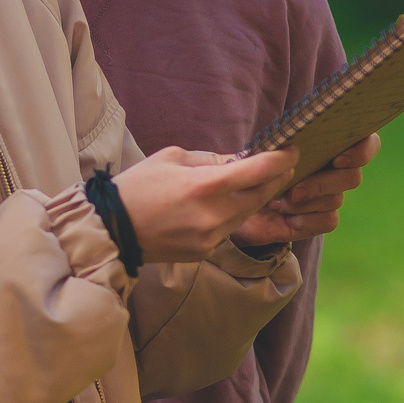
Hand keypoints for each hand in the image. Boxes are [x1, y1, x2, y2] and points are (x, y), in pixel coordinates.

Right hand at [110, 146, 299, 266]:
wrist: (112, 229)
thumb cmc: (137, 187)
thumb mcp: (172, 158)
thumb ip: (210, 159)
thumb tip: (239, 160)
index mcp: (204, 186)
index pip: (259, 171)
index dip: (281, 159)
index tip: (292, 151)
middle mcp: (213, 215)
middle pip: (262, 195)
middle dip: (275, 179)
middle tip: (282, 165)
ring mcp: (211, 237)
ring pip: (248, 213)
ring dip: (254, 197)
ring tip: (251, 183)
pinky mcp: (206, 251)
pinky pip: (229, 229)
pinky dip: (232, 215)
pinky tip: (222, 206)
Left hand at [236, 132, 380, 246]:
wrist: (236, 204)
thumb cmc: (250, 172)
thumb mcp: (257, 155)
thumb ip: (276, 147)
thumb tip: (290, 148)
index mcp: (326, 146)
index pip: (366, 143)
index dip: (362, 151)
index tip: (338, 159)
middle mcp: (334, 171)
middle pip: (353, 177)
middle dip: (323, 183)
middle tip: (295, 190)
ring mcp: (329, 196)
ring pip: (336, 200)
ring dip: (305, 202)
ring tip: (278, 202)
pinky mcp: (320, 219)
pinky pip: (329, 220)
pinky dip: (306, 220)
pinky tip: (287, 218)